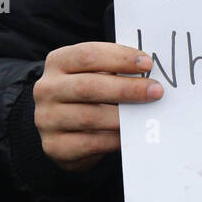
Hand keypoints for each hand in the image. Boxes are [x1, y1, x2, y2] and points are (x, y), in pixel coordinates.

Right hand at [33, 42, 162, 171]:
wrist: (62, 131)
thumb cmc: (86, 96)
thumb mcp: (93, 75)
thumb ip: (114, 70)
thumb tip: (148, 74)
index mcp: (57, 63)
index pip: (87, 55)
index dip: (119, 58)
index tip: (147, 64)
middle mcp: (46, 89)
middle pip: (89, 86)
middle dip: (127, 88)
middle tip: (155, 90)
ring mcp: (47, 119)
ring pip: (90, 117)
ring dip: (123, 116)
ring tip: (147, 114)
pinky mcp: (55, 146)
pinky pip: (91, 142)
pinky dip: (114, 138)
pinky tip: (131, 133)